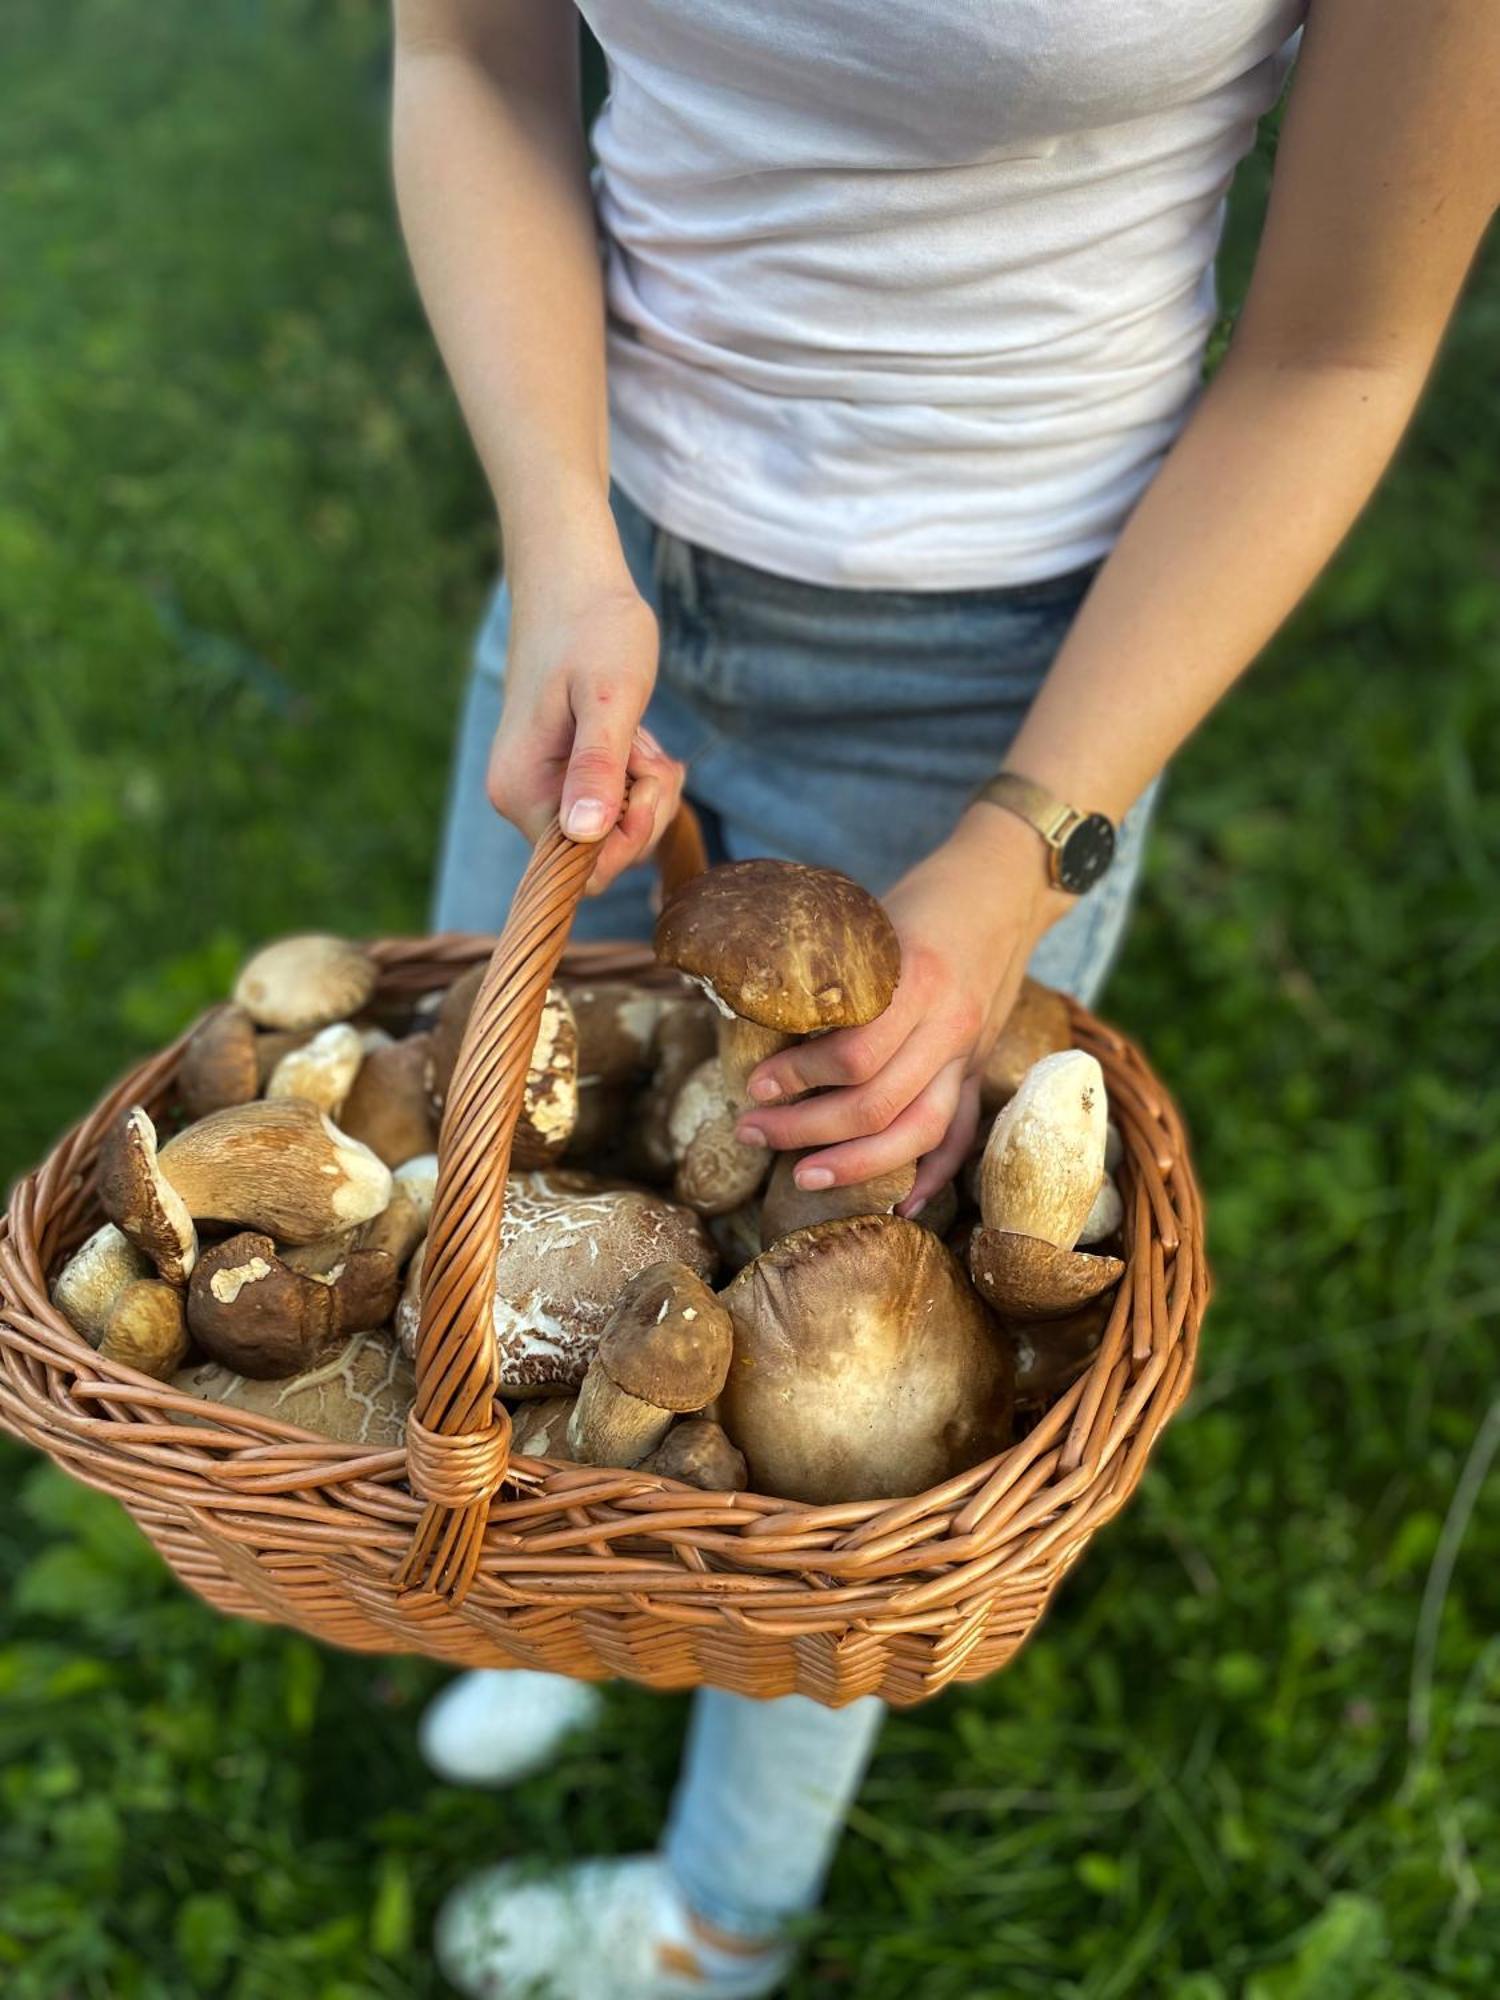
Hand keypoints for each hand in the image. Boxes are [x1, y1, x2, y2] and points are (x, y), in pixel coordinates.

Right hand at [485, 545, 685, 893]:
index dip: (630, 836)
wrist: (573, 583)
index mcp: (521, 792)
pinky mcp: (561, 778)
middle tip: (649, 748)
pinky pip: (612, 807)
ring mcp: (541, 790)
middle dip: (645, 809)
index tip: (646, 774)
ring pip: (615, 831)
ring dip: (646, 791)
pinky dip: (638, 780)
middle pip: (604, 855)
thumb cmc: (593, 629)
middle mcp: (520, 800)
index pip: (584, 869)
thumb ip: (598, 767)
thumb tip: (584, 837)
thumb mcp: (609, 698)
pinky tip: (636, 738)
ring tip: (641, 736)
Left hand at [735, 808, 1067, 1208]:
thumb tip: (754, 1010)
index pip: (856, 1055)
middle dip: (806, 1129)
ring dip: (857, 1164)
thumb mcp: (870, 920)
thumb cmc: (925, 897)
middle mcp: (949, 1024)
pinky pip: (962, 1133)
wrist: (1006, 887)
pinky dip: (935, 1175)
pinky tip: (900, 1203)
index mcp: (917, 980)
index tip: (754, 1086)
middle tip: (752, 1131)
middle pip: (878, 1105)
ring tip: (802, 1174)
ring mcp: (969, 1052)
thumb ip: (832, 972)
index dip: (798, 1079)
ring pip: (919, 1131)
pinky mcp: (979, 1067)